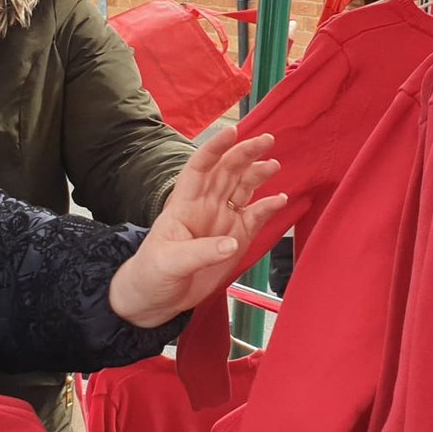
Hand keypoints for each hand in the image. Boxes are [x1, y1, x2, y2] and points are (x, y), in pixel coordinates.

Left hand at [108, 129, 284, 326]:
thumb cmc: (151, 274)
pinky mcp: (236, 238)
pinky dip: (269, 207)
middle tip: (266, 140)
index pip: (199, 168)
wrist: (155, 299)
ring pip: (243, 188)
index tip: (231, 132)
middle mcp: (205, 206)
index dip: (214, 148)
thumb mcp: (168, 261)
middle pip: (227, 171)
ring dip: (258, 174)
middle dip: (245, 154)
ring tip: (274, 164)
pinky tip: (281, 199)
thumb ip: (200, 252)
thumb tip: (231, 243)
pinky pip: (255, 216)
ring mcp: (222, 220)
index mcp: (184, 204)